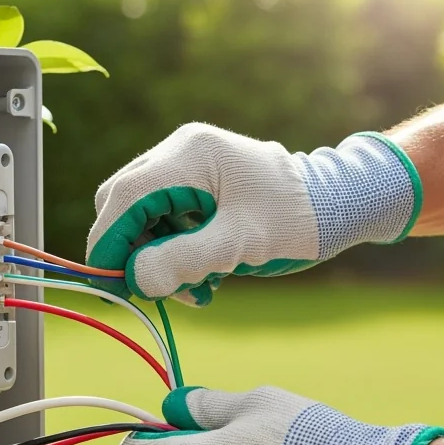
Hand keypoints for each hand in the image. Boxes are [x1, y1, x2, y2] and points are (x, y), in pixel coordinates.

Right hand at [86, 123, 420, 305]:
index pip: (124, 196)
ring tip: (196, 290)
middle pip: (124, 203)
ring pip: (142, 216)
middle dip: (134, 251)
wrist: (335, 207)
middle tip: (157, 292)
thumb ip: (184, 260)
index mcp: (191, 154)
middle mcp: (182, 152)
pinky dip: (174, 252)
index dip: (109, 241)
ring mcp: (188, 167)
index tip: (109, 284)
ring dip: (158, 258)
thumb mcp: (238, 245)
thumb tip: (135, 279)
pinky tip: (204, 277)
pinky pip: (164, 220)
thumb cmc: (295, 221)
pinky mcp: (195, 186)